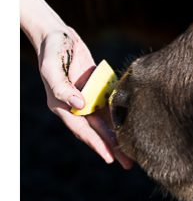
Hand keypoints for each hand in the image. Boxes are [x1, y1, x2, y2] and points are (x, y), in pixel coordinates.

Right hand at [36, 28, 132, 168]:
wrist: (58, 36)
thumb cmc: (53, 50)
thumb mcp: (52, 68)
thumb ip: (62, 88)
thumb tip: (79, 105)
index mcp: (62, 106)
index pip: (82, 130)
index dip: (96, 144)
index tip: (109, 157)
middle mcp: (74, 106)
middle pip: (96, 131)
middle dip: (111, 147)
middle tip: (128, 164)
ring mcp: (85, 98)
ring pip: (104, 122)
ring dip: (117, 136)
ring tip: (132, 152)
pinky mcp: (95, 89)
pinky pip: (108, 107)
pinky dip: (118, 118)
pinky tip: (131, 127)